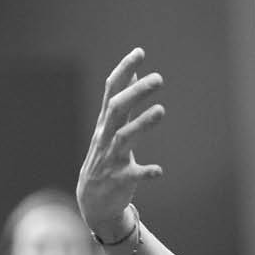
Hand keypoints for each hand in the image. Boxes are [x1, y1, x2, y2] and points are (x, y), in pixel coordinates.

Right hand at [78, 48, 167, 237]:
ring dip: (142, 124)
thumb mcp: (111, 128)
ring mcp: (111, 158)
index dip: (124, 70)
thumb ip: (123, 101)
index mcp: (106, 123)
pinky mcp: (119, 180)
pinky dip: (145, 172)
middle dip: (135, 93)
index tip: (139, 52)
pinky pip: (132, 175)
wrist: (93, 202)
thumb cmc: (106, 158)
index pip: (112, 90)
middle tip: (158, 79)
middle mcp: (106, 137)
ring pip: (124, 138)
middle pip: (117, 109)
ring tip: (161, 110)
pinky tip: (158, 171)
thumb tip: (134, 73)